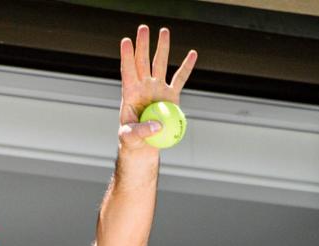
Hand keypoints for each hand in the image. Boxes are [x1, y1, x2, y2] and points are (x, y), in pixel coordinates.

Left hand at [118, 26, 197, 149]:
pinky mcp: (170, 96)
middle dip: (143, 45)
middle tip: (143, 28)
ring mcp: (157, 88)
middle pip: (143, 62)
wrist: (144, 144)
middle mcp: (144, 86)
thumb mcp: (130, 137)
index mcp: (131, 93)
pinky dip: (187, 66)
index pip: (128, 71)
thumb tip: (157, 126)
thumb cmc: (131, 140)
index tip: (125, 41)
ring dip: (162, 47)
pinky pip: (180, 79)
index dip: (126, 57)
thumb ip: (141, 131)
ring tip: (164, 30)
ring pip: (160, 64)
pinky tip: (193, 53)